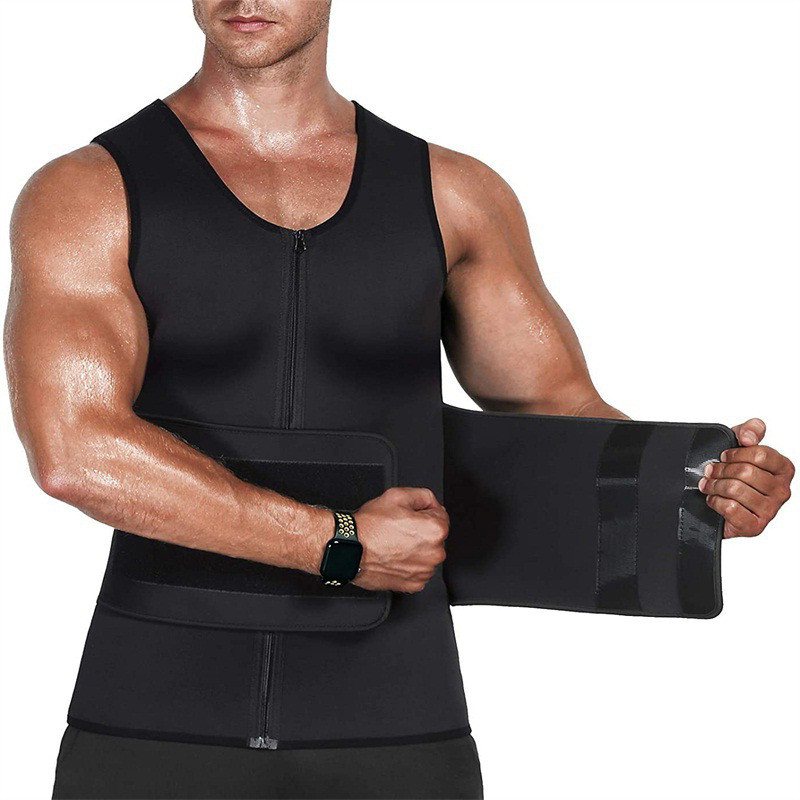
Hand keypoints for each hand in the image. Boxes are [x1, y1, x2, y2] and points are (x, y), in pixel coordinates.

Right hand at [351, 487, 448, 592]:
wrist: (350, 549)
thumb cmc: (370, 526)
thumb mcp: (397, 495)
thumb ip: (423, 495)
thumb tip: (431, 503)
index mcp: (435, 530)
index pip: (440, 514)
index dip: (422, 511)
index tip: (408, 515)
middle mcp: (435, 553)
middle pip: (434, 536)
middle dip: (421, 530)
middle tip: (399, 528)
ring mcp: (424, 571)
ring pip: (427, 554)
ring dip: (416, 548)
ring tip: (394, 543)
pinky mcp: (413, 584)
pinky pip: (417, 570)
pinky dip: (409, 564)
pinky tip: (394, 556)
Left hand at [698, 418, 793, 537]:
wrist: (719, 504)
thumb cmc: (732, 474)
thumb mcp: (739, 445)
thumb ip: (749, 430)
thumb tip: (748, 437)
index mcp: (783, 469)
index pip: (761, 454)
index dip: (735, 453)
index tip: (724, 456)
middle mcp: (781, 490)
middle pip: (746, 472)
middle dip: (721, 470)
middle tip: (710, 471)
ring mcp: (770, 511)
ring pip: (736, 489)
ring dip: (714, 485)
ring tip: (709, 485)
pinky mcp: (754, 527)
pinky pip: (730, 508)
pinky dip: (715, 502)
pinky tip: (714, 500)